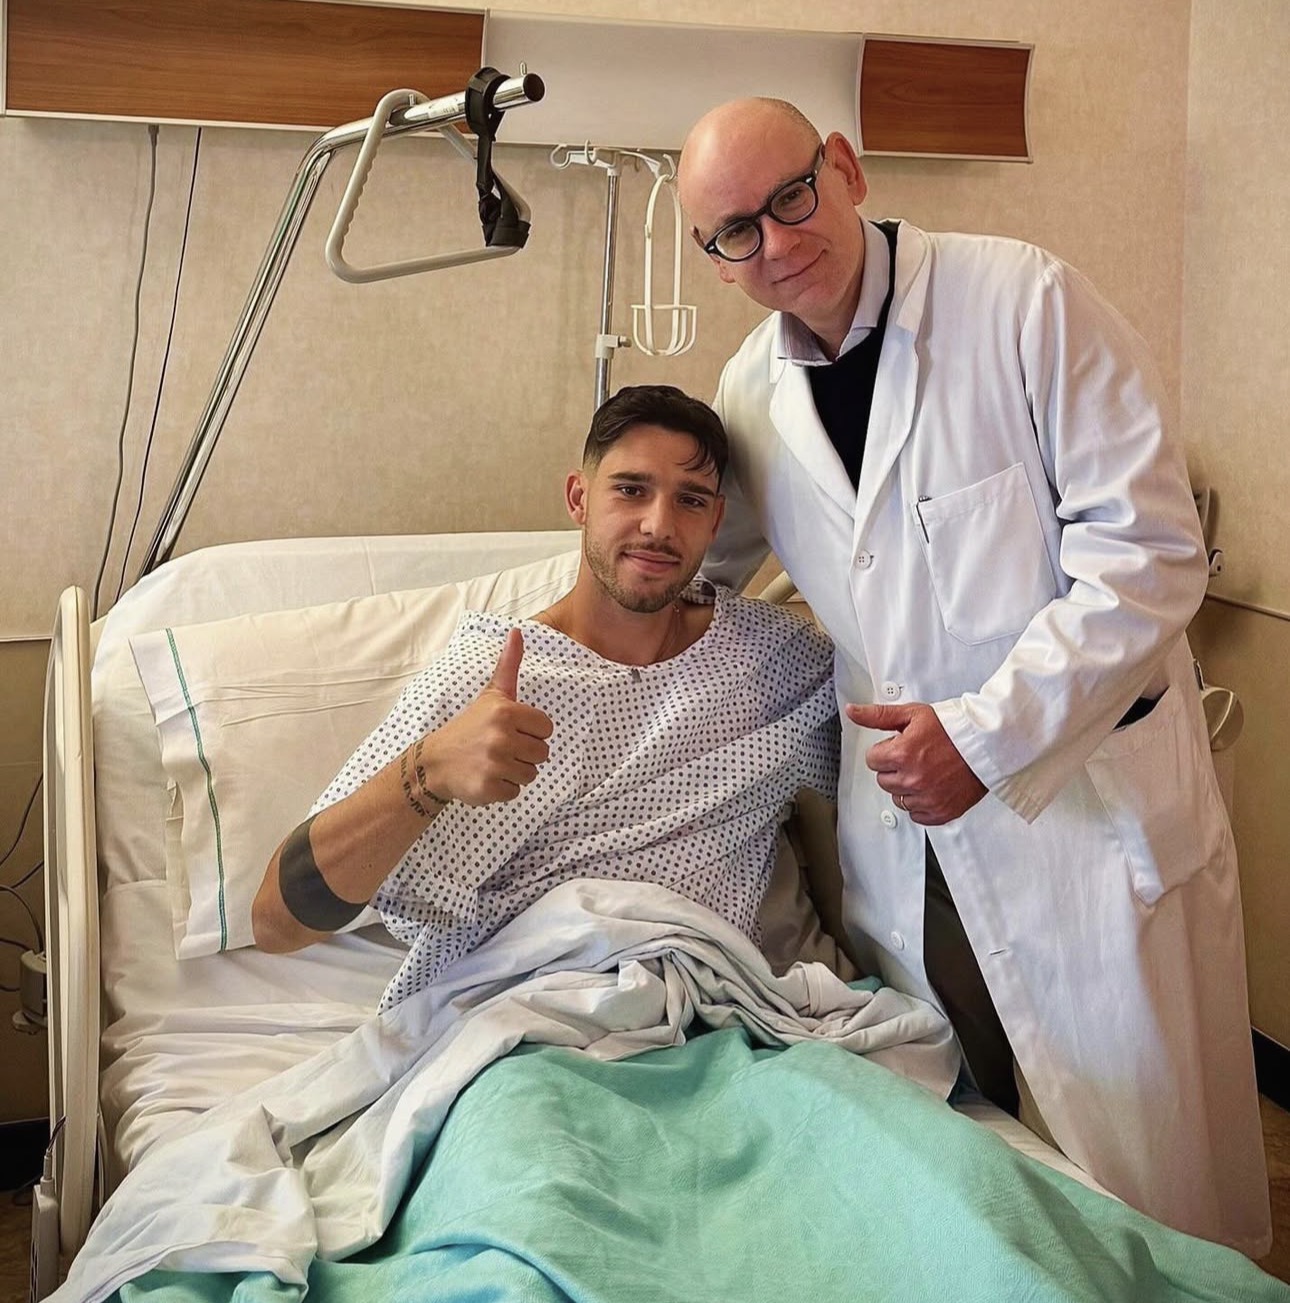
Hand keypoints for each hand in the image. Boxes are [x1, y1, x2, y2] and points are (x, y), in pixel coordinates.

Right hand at [415, 629, 553, 806]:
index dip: (531, 731)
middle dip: (524, 753)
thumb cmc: (470, 726)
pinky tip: (486, 776)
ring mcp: (494, 764)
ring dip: (515, 772)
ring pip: (531, 775)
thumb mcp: (491, 694)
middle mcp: (501, 737)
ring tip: (493, 762)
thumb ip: (509, 665)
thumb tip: (517, 631)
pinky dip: (503, 789)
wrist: (435, 762)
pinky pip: (515, 792)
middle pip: (542, 753)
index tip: (511, 730)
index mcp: (506, 712)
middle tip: (500, 748)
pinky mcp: (489, 788)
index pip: (546, 728)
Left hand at [844, 702, 985, 824]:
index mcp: (902, 754)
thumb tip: (853, 711)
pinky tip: (932, 787)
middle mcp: (913, 779)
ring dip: (907, 787)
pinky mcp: (941, 811)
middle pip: (883, 780)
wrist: (987, 744)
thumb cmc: (952, 728)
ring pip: (898, 799)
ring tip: (926, 770)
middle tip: (915, 757)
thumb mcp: (912, 714)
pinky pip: (916, 815)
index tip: (900, 746)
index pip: (872, 760)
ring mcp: (927, 798)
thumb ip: (878, 715)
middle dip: (894, 768)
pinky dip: (921, 804)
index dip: (885, 750)